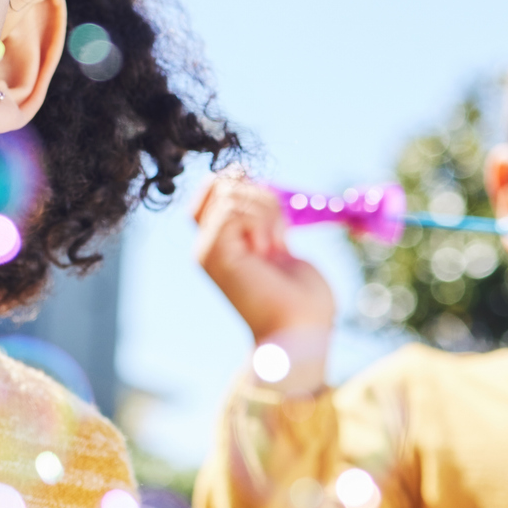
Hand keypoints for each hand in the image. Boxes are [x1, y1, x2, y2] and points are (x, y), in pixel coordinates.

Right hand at [191, 170, 337, 378]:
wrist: (301, 331)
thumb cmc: (301, 298)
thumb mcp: (278, 243)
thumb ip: (258, 215)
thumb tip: (241, 175)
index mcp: (221, 244)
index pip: (213, 188)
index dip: (243, 184)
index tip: (273, 214)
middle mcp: (206, 246)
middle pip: (217, 185)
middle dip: (258, 196)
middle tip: (277, 234)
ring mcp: (207, 251)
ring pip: (229, 193)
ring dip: (266, 212)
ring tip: (275, 247)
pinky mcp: (213, 255)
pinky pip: (232, 210)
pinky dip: (261, 222)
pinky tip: (269, 251)